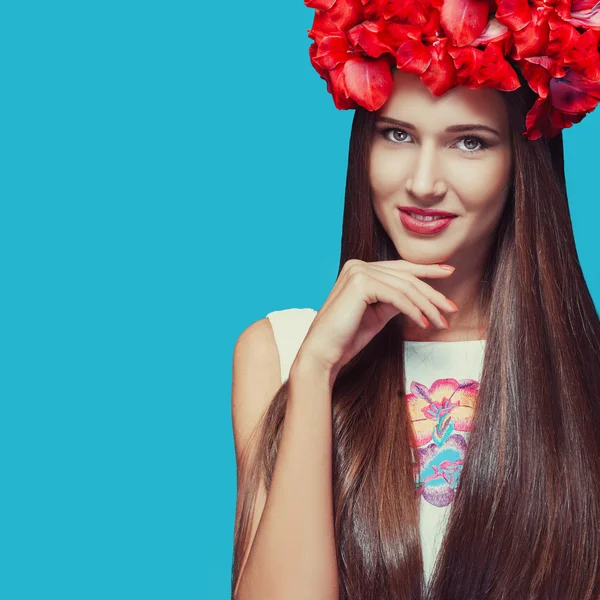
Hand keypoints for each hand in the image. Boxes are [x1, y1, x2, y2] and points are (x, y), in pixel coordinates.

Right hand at [297, 259, 457, 382]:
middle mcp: (358, 265)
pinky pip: (398, 297)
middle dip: (433, 293)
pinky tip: (424, 324)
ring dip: (428, 307)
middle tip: (452, 308)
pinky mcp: (361, 283)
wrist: (324, 352)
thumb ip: (394, 300)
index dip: (426, 270)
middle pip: (406, 277)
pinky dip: (414, 311)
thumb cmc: (347, 337)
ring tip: (442, 323)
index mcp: (359, 269)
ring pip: (405, 287)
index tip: (448, 273)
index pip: (399, 268)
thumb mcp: (377, 314)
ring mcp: (358, 272)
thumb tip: (418, 297)